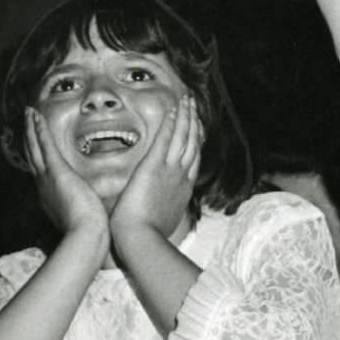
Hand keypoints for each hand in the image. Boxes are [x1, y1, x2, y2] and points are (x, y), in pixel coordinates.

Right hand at [25, 109, 109, 241]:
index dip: (36, 155)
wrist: (85, 235)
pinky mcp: (57, 172)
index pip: (41, 170)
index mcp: (50, 196)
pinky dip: (40, 130)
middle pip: (33, 155)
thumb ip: (79, 210)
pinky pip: (45, 145)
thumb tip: (87, 210)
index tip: (34, 145)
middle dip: (29, 137)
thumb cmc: (88, 231)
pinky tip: (37, 117)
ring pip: (35, 147)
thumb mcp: (80, 218)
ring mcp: (47, 178)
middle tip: (26, 121)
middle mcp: (43, 185)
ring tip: (28, 113)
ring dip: (32, 128)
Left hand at [109, 95, 202, 243]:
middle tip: (195, 106)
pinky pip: (165, 139)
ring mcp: (170, 170)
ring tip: (187, 99)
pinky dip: (171, 122)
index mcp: (183, 190)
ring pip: (182, 137)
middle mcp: (181, 176)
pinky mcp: (154, 166)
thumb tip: (162, 213)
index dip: (196, 141)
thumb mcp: (164, 222)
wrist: (142, 239)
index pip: (193, 160)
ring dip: (186, 116)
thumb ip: (166, 211)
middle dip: (194, 123)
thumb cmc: (148, 236)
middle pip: (192, 144)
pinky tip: (173, 109)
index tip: (197, 128)